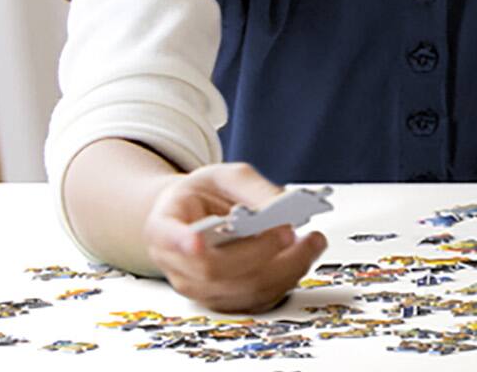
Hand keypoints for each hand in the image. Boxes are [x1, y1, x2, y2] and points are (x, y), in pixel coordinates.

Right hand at [142, 162, 327, 312]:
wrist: (196, 216)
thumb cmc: (205, 195)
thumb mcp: (225, 176)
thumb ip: (251, 187)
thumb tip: (282, 204)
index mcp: (164, 227)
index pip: (168, 238)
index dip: (181, 242)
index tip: (196, 241)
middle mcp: (177, 264)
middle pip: (215, 270)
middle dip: (260, 251)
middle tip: (290, 230)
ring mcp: (200, 288)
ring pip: (242, 290)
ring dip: (285, 268)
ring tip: (312, 242)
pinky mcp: (225, 301)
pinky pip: (258, 300)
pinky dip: (287, 280)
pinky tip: (303, 256)